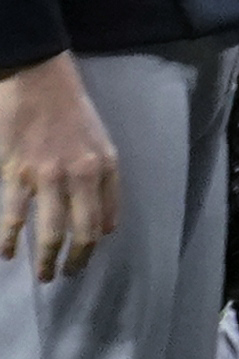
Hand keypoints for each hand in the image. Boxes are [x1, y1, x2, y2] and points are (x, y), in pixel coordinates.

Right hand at [0, 51, 118, 280]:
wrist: (37, 81)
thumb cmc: (72, 112)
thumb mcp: (104, 146)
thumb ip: (108, 186)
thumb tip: (108, 227)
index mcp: (104, 169)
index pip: (103, 219)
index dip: (94, 245)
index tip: (84, 259)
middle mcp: (80, 177)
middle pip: (81, 232)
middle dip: (74, 260)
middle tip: (64, 276)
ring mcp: (46, 178)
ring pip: (49, 231)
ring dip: (45, 259)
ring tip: (42, 275)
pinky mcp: (15, 174)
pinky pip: (13, 216)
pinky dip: (8, 239)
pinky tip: (7, 254)